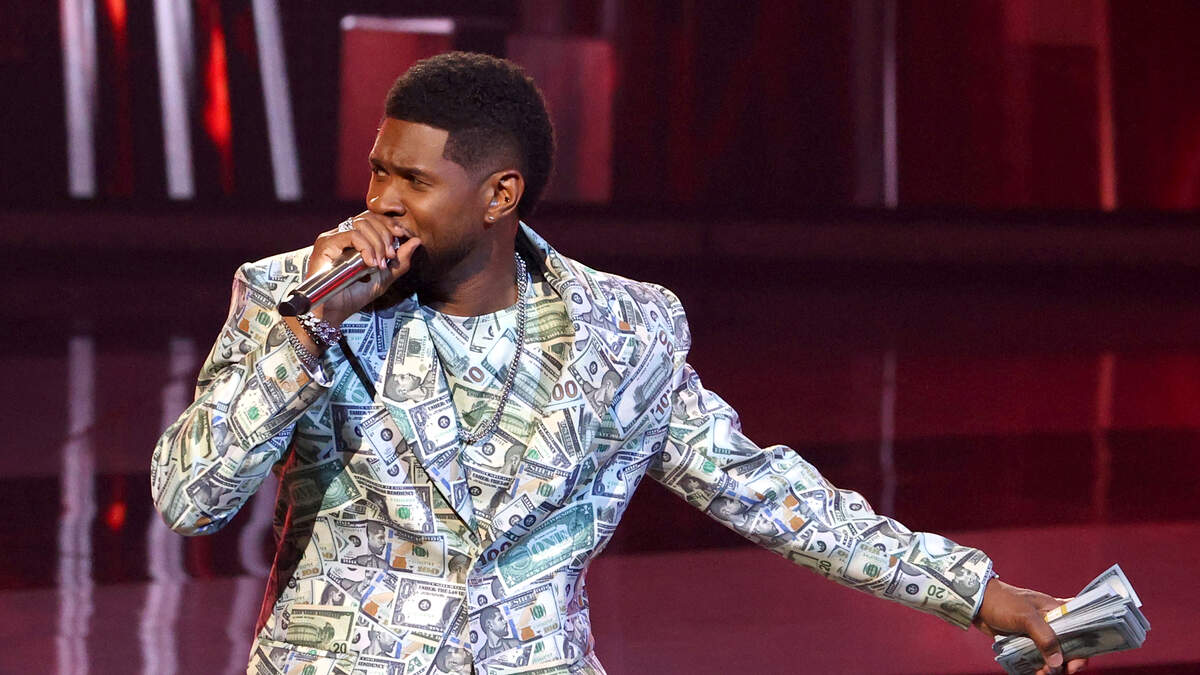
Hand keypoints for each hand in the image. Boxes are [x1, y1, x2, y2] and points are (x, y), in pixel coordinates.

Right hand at [307, 211, 421, 325]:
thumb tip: (416, 241)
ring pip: (361, 224)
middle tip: (391, 256)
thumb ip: (400, 260)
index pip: (373, 218)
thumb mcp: (385, 277)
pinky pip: (352, 235)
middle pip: (369, 218)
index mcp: (355, 238)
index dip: (390, 223)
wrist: (336, 312)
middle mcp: (342, 235)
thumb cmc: (355, 296)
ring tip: (380, 263)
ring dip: (377, 243)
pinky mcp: (325, 244)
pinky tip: (370, 263)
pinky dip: (366, 247)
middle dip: (386, 235)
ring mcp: (333, 238)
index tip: (403, 235)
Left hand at [975, 578, 1087, 674]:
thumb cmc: (1003, 603)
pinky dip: (1039, 667)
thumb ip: (1044, 637)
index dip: (1084, 648)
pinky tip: (1035, 673)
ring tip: (1042, 673)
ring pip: (1053, 655)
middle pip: (1069, 647)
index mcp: (1056, 610)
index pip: (1080, 629)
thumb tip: (1058, 662)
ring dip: (1052, 668)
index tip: (1076, 663)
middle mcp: (1051, 623)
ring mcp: (1039, 633)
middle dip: (1066, 663)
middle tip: (1058, 672)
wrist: (978, 604)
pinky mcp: (1027, 641)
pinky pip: (1038, 658)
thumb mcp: (1026, 617)